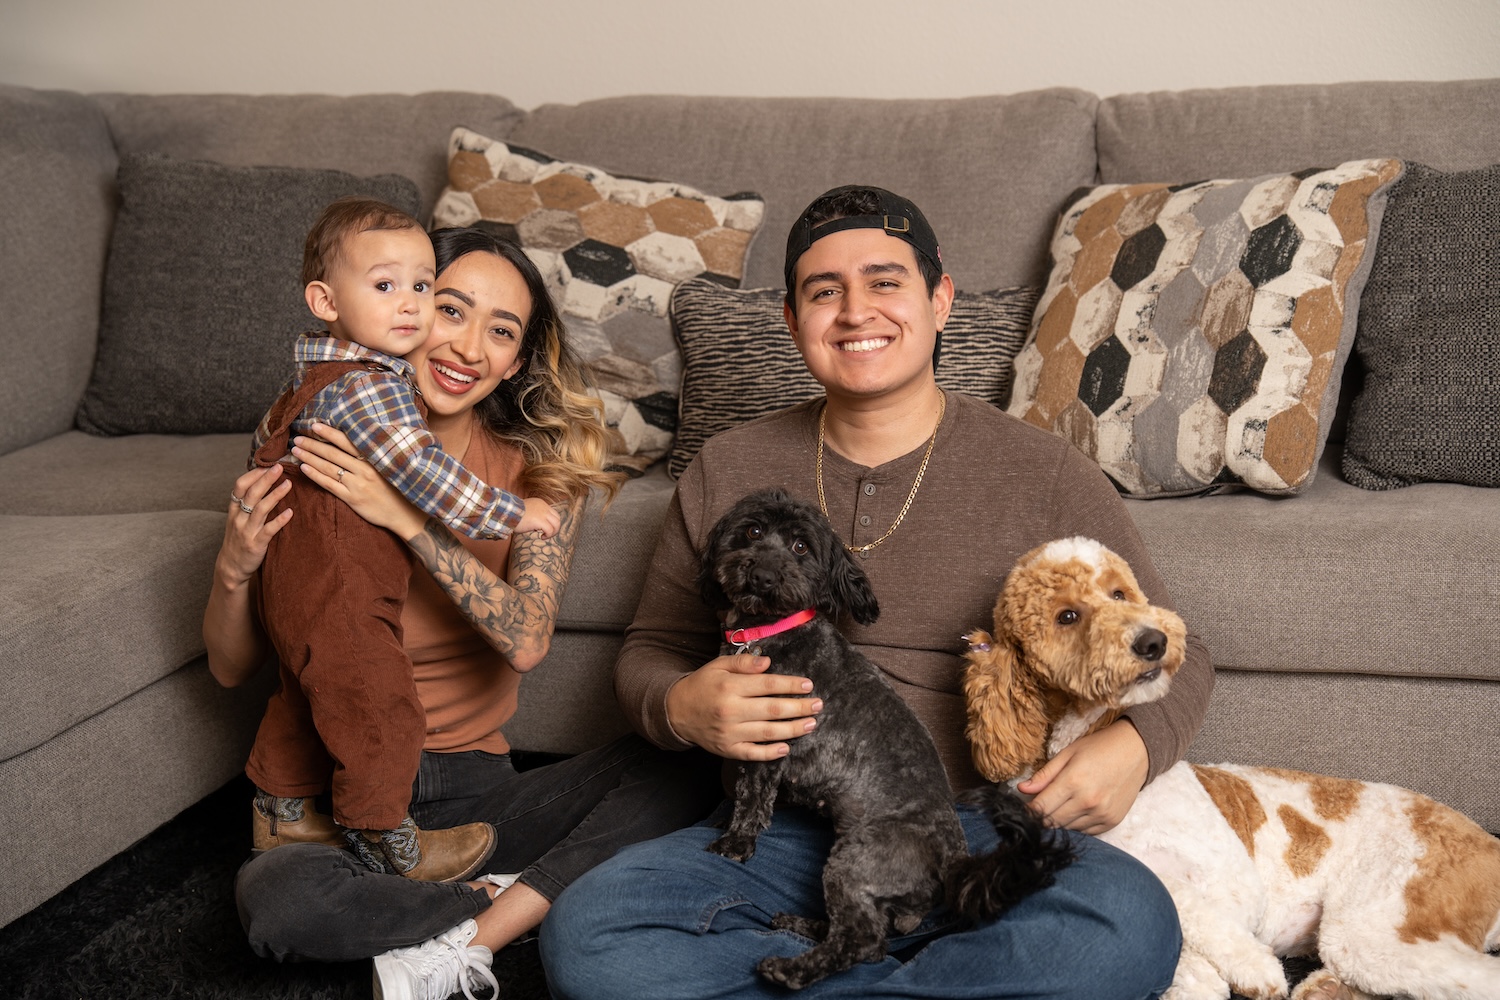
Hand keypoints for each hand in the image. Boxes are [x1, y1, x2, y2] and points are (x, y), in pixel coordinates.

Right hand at [218, 464, 292, 584]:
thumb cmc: (238, 539)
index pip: (239, 486)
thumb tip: (265, 482)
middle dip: (266, 479)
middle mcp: (238, 518)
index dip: (253, 474)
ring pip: (261, 509)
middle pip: (252, 494)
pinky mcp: (256, 544)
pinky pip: (269, 530)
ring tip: (289, 484)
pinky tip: (290, 512)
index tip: (267, 464)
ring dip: (275, 495)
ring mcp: (247, 531)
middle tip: (279, 467)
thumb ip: (248, 503)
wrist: (231, 566)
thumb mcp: (237, 519)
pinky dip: (280, 520)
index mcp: (233, 509)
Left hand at [291, 422, 424, 538]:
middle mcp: (364, 469)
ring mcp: (357, 484)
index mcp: (372, 459)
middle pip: (333, 454)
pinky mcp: (352, 499)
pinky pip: (329, 484)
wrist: (404, 513)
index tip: (314, 425)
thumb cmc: (396, 488)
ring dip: (309, 458)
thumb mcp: (387, 467)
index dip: (329, 433)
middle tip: (297, 438)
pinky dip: (315, 475)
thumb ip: (370, 456)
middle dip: (313, 444)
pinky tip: (304, 468)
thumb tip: (351, 443)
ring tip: (296, 451)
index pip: (347, 442)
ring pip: (328, 467)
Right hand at [517, 496, 560, 538]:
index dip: (551, 522)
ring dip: (553, 532)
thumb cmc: (513, 513)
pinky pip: (550, 530)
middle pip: (557, 518)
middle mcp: (544, 507)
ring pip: (556, 524)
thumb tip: (536, 526)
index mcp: (541, 503)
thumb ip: (534, 514)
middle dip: (555, 528)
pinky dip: (548, 535)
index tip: (544, 528)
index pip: (553, 513)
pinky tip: (542, 537)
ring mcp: (543, 514)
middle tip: (548, 534)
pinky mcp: (541, 521)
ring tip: (545, 536)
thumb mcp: (526, 510)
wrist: (508, 512)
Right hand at [665, 653, 821, 760]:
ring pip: (768, 733)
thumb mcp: (719, 666)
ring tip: (811, 724)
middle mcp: (731, 711)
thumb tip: (768, 662)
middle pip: (773, 710)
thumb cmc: (703, 685)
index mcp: (730, 687)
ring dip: (793, 729)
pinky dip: (771, 753)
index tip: (808, 685)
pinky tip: (787, 747)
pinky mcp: (727, 749)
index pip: (767, 685)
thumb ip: (743, 662)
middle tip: (818, 705)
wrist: (677, 711)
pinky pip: (753, 753)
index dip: (790, 685)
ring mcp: (729, 733)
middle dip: (799, 708)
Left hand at [1016, 719, 1148, 834]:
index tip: (1022, 810)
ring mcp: (1101, 814)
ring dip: (1059, 821)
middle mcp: (1087, 802)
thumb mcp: (1068, 754)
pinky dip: (1076, 825)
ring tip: (1061, 805)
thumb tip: (1022, 790)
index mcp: (1073, 782)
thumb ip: (1044, 775)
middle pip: (1051, 822)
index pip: (1040, 808)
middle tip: (1040, 807)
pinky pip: (1085, 832)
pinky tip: (1077, 810)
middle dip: (1040, 817)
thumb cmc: (1099, 748)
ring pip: (1067, 829)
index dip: (1027, 811)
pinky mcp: (1111, 821)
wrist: (1136, 751)